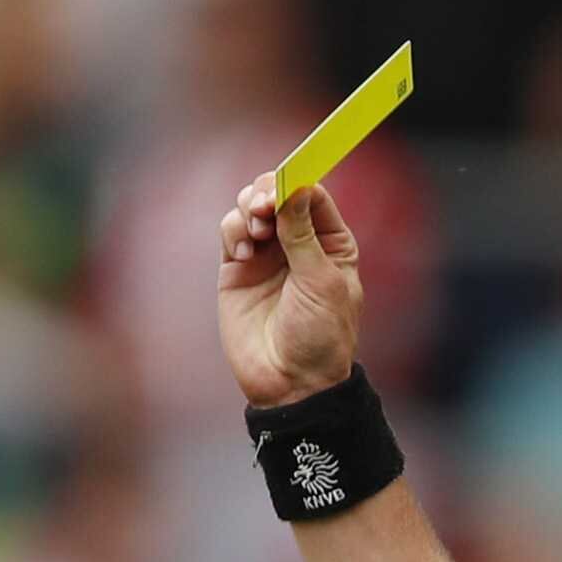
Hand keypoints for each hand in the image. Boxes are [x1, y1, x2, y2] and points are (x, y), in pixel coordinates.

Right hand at [217, 177, 361, 407]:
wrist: (291, 383)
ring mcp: (265, 255)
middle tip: (263, 205)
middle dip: (267, 191)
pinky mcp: (237, 270)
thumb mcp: (321, 281)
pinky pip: (231, 232)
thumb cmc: (320, 336)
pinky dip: (234, 232)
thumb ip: (303, 234)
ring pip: (249, 207)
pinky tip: (243, 253)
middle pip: (277, 193)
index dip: (298, 179)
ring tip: (255, 233)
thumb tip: (294, 188)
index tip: (286, 179)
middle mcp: (297, 243)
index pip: (312, 195)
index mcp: (330, 243)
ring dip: (248, 209)